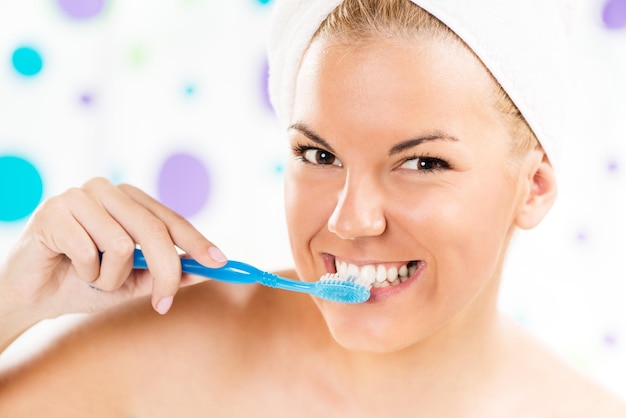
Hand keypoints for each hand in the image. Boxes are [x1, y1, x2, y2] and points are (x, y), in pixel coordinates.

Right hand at [0, 177, 226, 319]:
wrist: (32, 295)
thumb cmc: (83, 282)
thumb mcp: (133, 281)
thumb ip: (166, 272)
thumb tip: (206, 269)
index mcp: (129, 200)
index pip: (170, 219)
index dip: (197, 242)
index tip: (220, 263)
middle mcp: (107, 191)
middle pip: (154, 230)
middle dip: (165, 273)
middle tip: (163, 303)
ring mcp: (79, 196)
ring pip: (122, 244)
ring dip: (111, 277)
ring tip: (93, 277)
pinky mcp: (54, 211)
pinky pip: (89, 251)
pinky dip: (85, 273)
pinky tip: (70, 268)